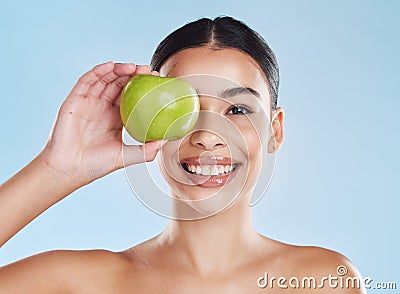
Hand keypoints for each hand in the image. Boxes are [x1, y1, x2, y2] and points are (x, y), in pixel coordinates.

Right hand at [39, 62, 163, 187]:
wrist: (70, 170)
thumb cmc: (96, 165)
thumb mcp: (126, 156)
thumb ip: (146, 150)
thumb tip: (167, 141)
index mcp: (116, 117)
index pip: (131, 96)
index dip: (142, 87)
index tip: (156, 81)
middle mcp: (103, 107)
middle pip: (119, 84)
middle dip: (133, 74)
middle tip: (147, 70)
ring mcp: (88, 102)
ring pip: (105, 79)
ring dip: (118, 70)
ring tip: (133, 67)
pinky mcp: (75, 100)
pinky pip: (86, 81)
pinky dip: (98, 71)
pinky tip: (110, 66)